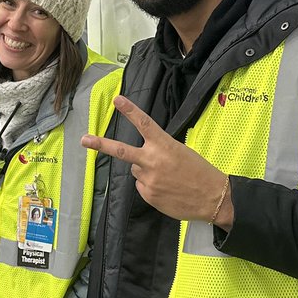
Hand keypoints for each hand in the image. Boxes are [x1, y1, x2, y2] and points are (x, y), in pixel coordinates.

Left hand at [82, 95, 232, 226]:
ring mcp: (149, 180)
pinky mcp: (148, 195)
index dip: (129, 110)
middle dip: (101, 144)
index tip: (117, 100)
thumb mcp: (181, 152)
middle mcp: (153, 161)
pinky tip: (166, 189)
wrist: (213, 198)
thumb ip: (158, 151)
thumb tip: (139, 160)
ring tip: (167, 177)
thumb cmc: (200, 172)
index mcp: (165, 145)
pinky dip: (150, 186)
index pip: (144, 123)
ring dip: (145, 171)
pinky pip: (142, 186)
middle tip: (84, 139)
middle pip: (121, 151)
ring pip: (136, 170)